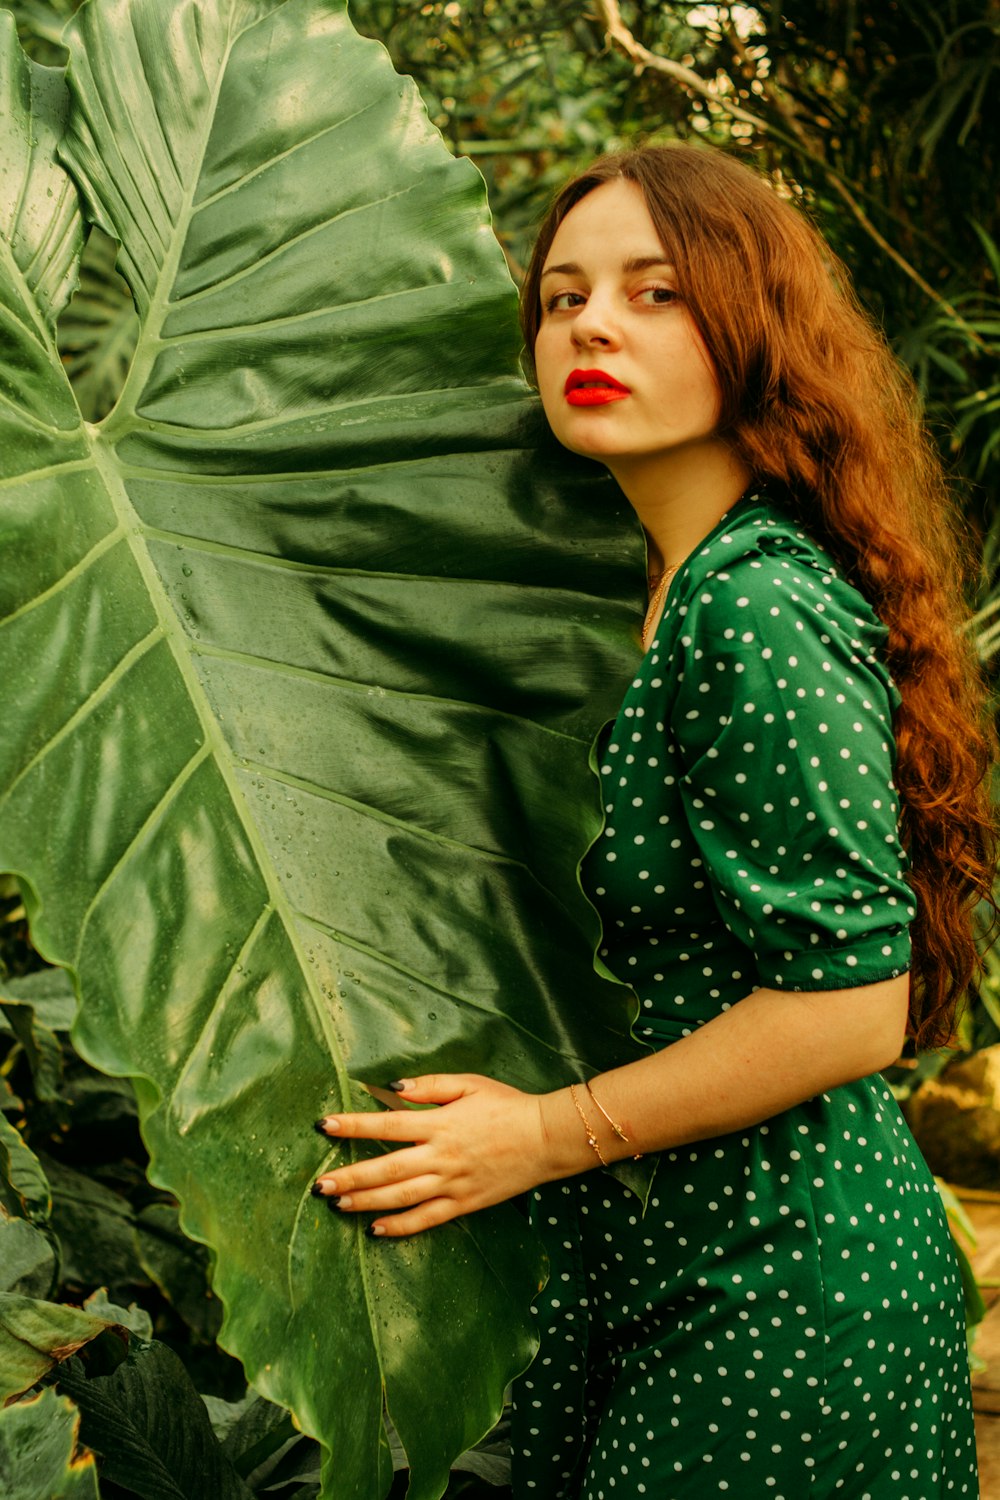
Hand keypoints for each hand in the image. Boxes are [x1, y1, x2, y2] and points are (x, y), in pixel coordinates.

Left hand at [312, 1073, 551, 1237]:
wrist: (546, 1138)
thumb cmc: (506, 1105)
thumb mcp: (469, 1083)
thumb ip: (430, 1086)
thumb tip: (392, 1088)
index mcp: (440, 1124)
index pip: (387, 1124)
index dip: (354, 1125)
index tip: (325, 1126)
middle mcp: (441, 1156)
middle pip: (387, 1168)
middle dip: (349, 1176)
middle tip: (319, 1184)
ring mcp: (452, 1184)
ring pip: (400, 1197)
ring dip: (365, 1202)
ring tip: (337, 1204)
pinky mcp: (464, 1204)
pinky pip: (426, 1219)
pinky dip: (400, 1227)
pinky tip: (375, 1229)